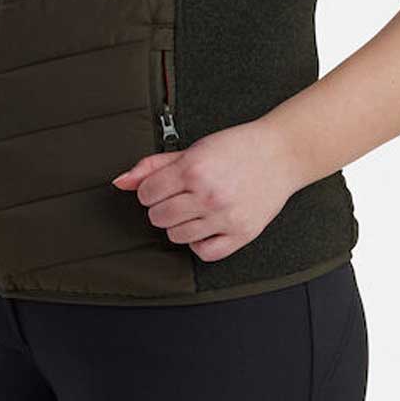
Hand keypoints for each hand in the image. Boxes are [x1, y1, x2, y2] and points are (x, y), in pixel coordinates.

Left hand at [111, 117, 296, 261]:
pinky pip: (204, 252)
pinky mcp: (241, 234)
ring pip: (177, 236)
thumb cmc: (236, 147)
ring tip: (193, 208)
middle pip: (158, 217)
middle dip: (163, 206)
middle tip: (179, 196)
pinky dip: (199, 242)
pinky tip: (205, 226)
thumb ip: (153, 165)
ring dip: (179, 224)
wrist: (279, 154)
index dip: (150, 190)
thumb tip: (121, 182)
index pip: (147, 194)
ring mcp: (225, 218)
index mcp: (193, 169)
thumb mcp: (193, 148)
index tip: (161, 186)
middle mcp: (208, 195)